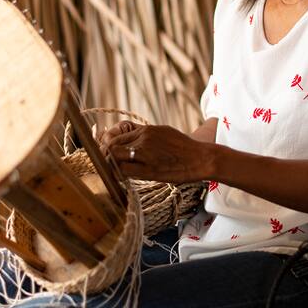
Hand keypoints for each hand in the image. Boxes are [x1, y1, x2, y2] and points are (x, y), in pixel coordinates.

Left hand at [100, 122, 214, 183]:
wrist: (200, 158)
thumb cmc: (183, 147)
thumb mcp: (163, 132)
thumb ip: (145, 135)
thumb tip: (130, 137)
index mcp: (146, 130)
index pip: (116, 136)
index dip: (108, 146)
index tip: (108, 153)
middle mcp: (144, 139)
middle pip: (112, 146)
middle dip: (106, 156)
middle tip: (108, 164)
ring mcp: (146, 154)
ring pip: (115, 158)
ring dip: (113, 165)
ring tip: (116, 171)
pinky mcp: (150, 170)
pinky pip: (125, 172)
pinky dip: (120, 175)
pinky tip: (124, 177)